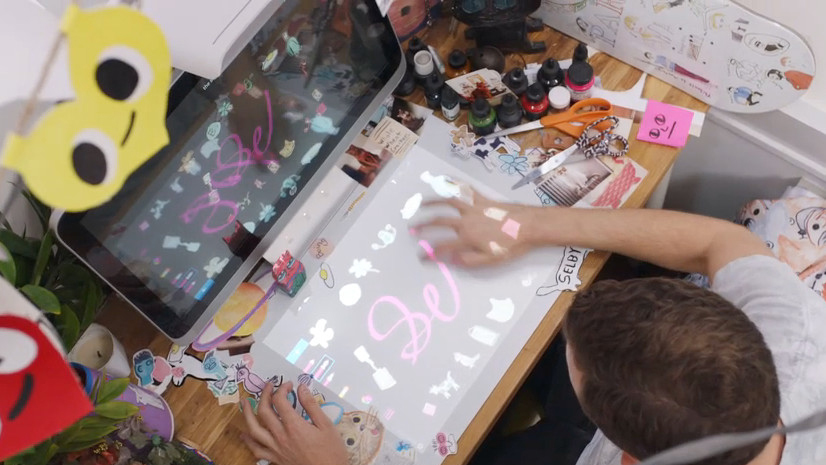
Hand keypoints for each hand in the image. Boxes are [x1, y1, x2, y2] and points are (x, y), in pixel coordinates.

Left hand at [241, 381, 347, 464]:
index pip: (280, 401)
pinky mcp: (274, 459)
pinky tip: (244, 433)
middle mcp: (281, 436)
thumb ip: (312, 405)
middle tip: (269, 386)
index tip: (289, 385)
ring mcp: (275, 448)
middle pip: (264, 411)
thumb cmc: (331, 452)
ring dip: (247, 414)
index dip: (282, 388)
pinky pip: (256, 449)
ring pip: (254, 429)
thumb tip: (302, 388)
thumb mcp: (326, 425)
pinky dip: (248, 441)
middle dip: (264, 395)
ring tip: (244, 403)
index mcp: (294, 426)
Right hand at [414, 188, 539, 266]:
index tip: (420, 256)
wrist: (530, 225)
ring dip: (432, 202)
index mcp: (467, 238)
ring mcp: (474, 208)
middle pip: (439, 222)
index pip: (443, 247)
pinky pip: (465, 190)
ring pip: (448, 202)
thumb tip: (449, 260)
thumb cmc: (511, 245)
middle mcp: (466, 221)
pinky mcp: (483, 199)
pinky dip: (454, 185)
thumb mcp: (490, 260)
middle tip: (411, 228)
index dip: (429, 252)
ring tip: (420, 203)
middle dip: (423, 225)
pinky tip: (445, 180)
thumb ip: (468, 260)